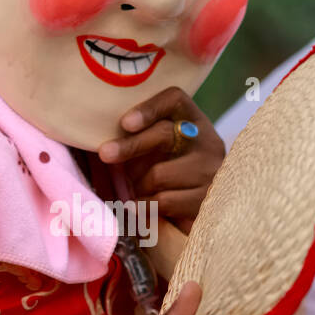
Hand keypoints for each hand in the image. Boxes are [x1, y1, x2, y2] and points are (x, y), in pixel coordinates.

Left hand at [97, 87, 224, 233]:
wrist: (207, 214)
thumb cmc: (170, 175)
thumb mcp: (162, 150)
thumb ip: (143, 138)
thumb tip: (107, 143)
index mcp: (194, 121)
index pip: (175, 100)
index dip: (149, 108)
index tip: (125, 123)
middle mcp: (207, 142)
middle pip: (163, 134)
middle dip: (129, 146)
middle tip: (105, 154)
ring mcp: (209, 172)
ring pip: (158, 174)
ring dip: (137, 186)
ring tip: (137, 191)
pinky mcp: (205, 200)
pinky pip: (162, 201)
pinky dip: (145, 206)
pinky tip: (142, 208)